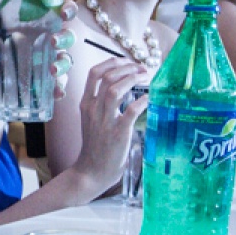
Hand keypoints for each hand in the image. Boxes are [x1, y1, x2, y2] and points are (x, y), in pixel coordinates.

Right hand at [70, 59, 150, 187]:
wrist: (91, 172)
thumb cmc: (95, 146)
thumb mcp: (92, 120)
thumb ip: (102, 104)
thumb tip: (123, 88)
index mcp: (86, 104)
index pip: (94, 73)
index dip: (113, 63)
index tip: (127, 62)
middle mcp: (93, 109)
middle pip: (107, 77)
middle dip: (127, 68)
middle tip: (141, 69)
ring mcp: (105, 121)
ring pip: (115, 89)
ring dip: (133, 79)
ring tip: (145, 77)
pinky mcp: (118, 133)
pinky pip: (131, 110)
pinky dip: (142, 100)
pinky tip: (149, 98)